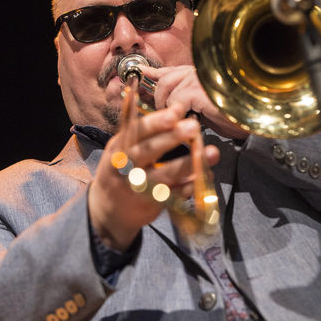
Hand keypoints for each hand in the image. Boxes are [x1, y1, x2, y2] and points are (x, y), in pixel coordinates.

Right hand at [88, 103, 219, 250]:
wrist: (107, 210)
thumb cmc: (121, 169)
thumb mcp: (123, 148)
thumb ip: (147, 132)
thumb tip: (178, 110)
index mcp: (119, 148)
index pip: (136, 132)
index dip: (156, 121)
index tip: (176, 111)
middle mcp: (126, 167)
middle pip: (148, 151)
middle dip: (172, 138)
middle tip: (193, 126)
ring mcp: (138, 188)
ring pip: (164, 175)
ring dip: (188, 163)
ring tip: (212, 152)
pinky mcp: (150, 205)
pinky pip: (174, 195)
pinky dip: (191, 185)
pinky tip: (206, 175)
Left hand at [140, 65, 249, 139]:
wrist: (253, 119)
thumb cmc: (233, 114)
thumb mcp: (203, 106)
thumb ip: (185, 99)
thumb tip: (168, 102)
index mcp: (199, 71)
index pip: (170, 70)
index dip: (153, 73)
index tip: (140, 74)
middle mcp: (198, 70)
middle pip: (165, 80)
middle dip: (159, 98)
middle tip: (165, 115)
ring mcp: (199, 78)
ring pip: (168, 91)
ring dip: (169, 109)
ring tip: (179, 121)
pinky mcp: (200, 90)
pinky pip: (177, 102)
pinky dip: (178, 115)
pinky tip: (188, 122)